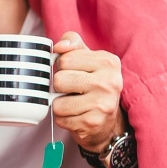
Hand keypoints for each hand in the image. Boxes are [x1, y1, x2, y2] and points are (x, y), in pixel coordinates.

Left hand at [51, 31, 125, 151]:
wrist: (108, 121)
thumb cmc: (93, 85)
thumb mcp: (87, 59)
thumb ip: (72, 44)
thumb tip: (59, 46)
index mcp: (108, 62)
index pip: (65, 59)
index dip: (62, 67)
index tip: (73, 72)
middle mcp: (109, 82)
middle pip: (59, 80)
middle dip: (59, 86)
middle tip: (72, 90)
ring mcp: (103, 104)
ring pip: (57, 103)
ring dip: (60, 105)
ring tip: (74, 103)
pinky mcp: (93, 123)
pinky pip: (61, 119)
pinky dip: (64, 119)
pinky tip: (77, 116)